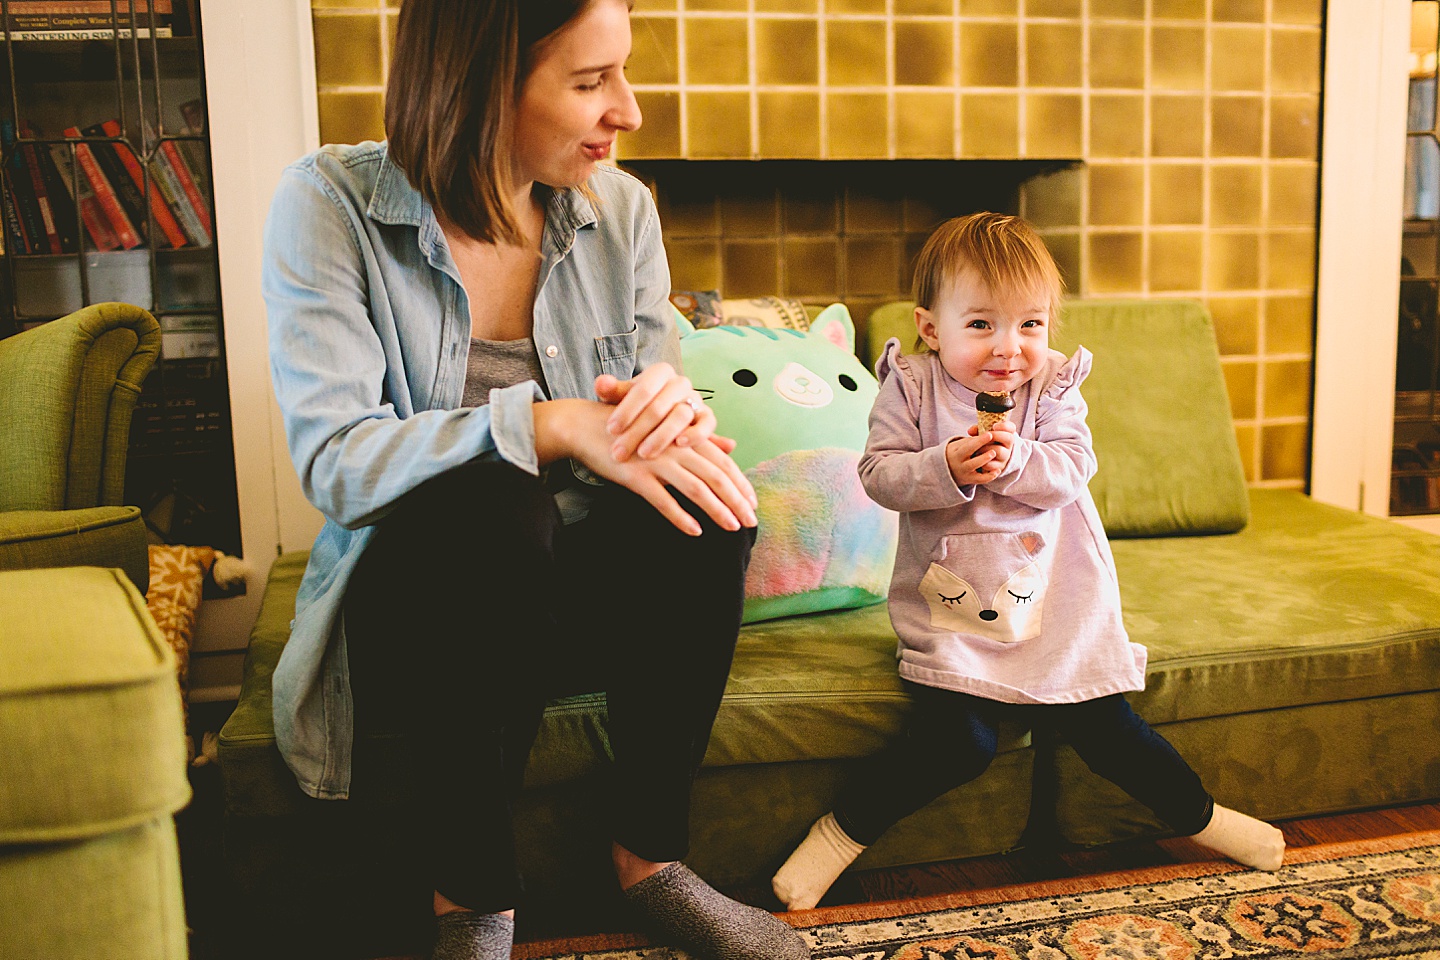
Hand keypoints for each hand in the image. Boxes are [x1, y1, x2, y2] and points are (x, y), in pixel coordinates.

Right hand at [536, 399, 756, 535]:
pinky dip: (680, 516)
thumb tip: (732, 446)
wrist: (585, 425)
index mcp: (684, 436)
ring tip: (732, 528)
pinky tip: (695, 531)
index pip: (722, 462)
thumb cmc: (629, 427)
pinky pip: (662, 500)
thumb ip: (701, 438)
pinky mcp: (635, 475)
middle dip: (737, 500)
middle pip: (716, 476)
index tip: (753, 503)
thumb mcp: (667, 429)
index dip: (740, 483)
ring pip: (695, 488)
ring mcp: (655, 460)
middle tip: (752, 522)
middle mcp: (674, 446)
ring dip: (717, 510)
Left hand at [595, 364, 715, 461]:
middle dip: (638, 431)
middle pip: (660, 406)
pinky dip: (697, 434)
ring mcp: (696, 400)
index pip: (644, 389)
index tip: (611, 430)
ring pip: (682, 416)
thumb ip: (610, 390)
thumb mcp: (620, 397)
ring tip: (644, 453)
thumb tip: (601, 383)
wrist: (655, 416)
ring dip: (662, 437)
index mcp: (660, 372)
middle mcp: (681, 383)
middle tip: (620, 451)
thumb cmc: (634, 406)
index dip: (627, 410)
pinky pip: (707, 425)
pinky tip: (681, 445)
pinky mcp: (707, 417)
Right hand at [945, 432, 1001, 485]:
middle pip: (971, 461)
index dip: (979, 441)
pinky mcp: (971, 480)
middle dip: (983, 455)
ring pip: (975, 469)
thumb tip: (986, 433)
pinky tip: (997, 471)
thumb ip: (971, 440)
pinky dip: (989, 476)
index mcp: (957, 453)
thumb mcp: (959, 444)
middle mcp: (960, 464)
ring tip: (994, 454)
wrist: (947, 468)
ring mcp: (966, 473)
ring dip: (985, 462)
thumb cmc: (957, 452)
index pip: (968, 447)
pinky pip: (981, 480)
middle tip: (994, 450)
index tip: (989, 434)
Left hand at [972, 420, 1015, 475]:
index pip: (1011, 427)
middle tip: (986, 435)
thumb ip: (978, 430)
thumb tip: (970, 431)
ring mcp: (1004, 456)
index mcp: (1006, 434)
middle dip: (996, 435)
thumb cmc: (985, 442)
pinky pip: (992, 464)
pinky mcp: (998, 467)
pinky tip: (977, 458)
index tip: (994, 426)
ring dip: (986, 448)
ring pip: (999, 451)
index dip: (1004, 426)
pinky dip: (983, 461)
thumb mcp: (984, 434)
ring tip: (977, 448)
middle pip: (1009, 438)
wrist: (987, 459)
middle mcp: (1008, 445)